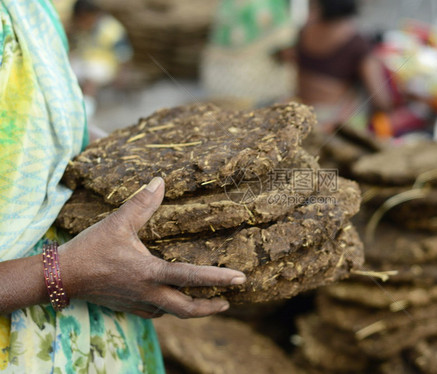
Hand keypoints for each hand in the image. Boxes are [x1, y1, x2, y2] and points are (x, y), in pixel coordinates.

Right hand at [58, 177, 245, 318]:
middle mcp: (149, 292)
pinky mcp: (129, 307)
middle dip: (210, 307)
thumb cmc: (91, 249)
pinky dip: (169, 307)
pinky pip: (156, 312)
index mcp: (151, 273)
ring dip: (190, 308)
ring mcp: (139, 303)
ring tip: (206, 301)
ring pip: (172, 312)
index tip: (240, 279)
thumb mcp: (118, 222)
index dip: (218, 278)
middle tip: (229, 300)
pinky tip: (172, 299)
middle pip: (187, 309)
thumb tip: (160, 181)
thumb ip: (141, 203)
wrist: (63, 276)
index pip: (192, 277)